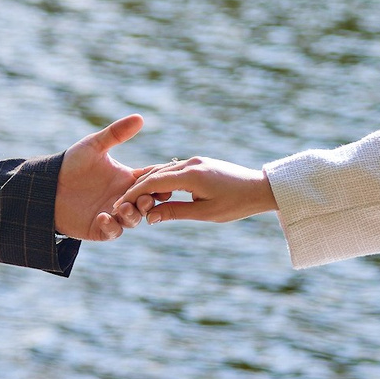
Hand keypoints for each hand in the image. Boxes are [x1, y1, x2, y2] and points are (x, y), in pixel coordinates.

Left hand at [54, 115, 148, 240]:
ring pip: (133, 220)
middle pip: (147, 203)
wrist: (46, 185)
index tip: (166, 178)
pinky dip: (110, 227)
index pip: (151, 180)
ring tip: (122, 207)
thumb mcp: (94, 146)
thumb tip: (139, 117)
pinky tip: (102, 217)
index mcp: (127, 179)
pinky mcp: (99, 229)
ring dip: (132, 215)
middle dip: (148, 202)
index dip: (160, 180)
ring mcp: (113, 215)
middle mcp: (124, 198)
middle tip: (145, 198)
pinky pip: (112, 232)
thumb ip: (116, 134)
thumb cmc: (72, 163)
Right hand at [106, 157, 274, 225]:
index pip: (153, 183)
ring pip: (163, 170)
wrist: (260, 188)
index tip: (119, 205)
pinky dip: (161, 180)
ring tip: (134, 199)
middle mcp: (190, 163)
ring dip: (148, 183)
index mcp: (191, 175)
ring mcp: (195, 161)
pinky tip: (154, 191)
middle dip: (136, 188)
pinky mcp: (200, 163)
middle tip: (121, 204)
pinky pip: (174, 170)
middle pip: (155, 173)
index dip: (133, 194)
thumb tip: (148, 217)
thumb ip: (175, 213)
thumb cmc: (235, 204)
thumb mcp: (204, 213)